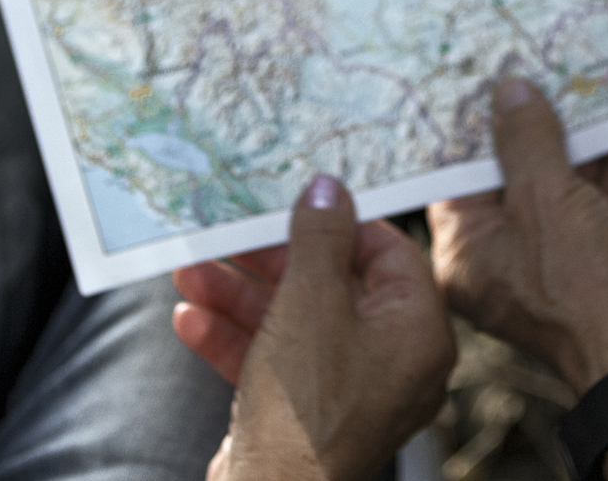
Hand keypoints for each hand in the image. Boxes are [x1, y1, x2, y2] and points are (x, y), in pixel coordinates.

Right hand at [172, 176, 455, 480]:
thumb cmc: (305, 410)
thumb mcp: (310, 303)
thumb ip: (320, 238)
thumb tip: (329, 188)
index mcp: (417, 332)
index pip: (388, 253)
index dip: (338, 224)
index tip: (294, 204)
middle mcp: (393, 363)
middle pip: (332, 288)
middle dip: (269, 263)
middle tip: (229, 236)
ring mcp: (350, 394)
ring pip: (295, 324)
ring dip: (239, 297)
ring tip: (189, 273)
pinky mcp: (308, 418)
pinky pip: (278, 363)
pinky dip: (237, 340)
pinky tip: (190, 321)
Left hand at [427, 79, 607, 393]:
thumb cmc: (582, 288)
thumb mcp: (544, 200)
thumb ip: (527, 140)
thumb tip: (510, 90)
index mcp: (469, 256)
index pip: (457, 181)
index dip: (469, 129)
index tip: (475, 76)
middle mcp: (512, 257)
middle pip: (515, 175)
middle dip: (532, 120)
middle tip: (532, 58)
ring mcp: (565, 257)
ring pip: (568, 180)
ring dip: (581, 133)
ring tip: (583, 70)